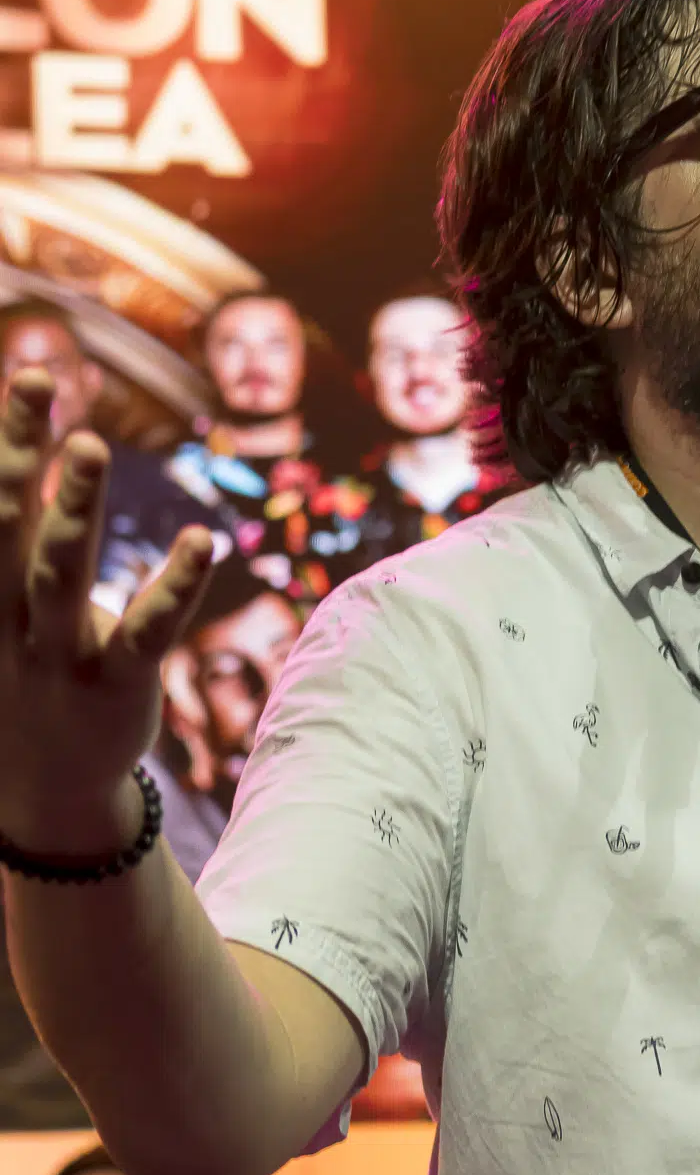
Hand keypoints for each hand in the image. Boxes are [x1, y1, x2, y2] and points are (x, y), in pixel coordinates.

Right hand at [0, 369, 214, 857]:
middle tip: (39, 380)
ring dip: (72, 508)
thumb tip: (16, 476)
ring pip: (59, 574)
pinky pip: (147, 631)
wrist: (43, 797)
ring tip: (88, 446)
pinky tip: (205, 541)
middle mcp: (5, 620)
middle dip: (17, 454)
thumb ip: (13, 551)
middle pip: (4, 528)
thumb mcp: (0, 619)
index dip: (3, 444)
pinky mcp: (114, 686)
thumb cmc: (22, 683)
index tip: (30, 377)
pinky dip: (175, 586)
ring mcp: (57, 654)